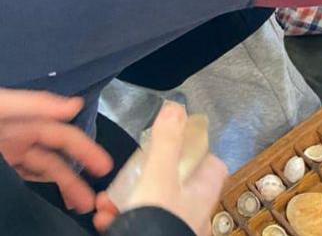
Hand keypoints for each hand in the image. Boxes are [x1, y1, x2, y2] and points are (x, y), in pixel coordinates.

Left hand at [0, 89, 112, 212]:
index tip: (106, 165)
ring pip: (45, 170)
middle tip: (97, 194)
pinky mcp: (2, 172)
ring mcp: (9, 156)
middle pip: (56, 156)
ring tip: (82, 204)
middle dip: (79, 173)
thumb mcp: (1, 108)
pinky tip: (57, 197)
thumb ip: (33, 104)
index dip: (84, 148)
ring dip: (66, 185)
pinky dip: (44, 186)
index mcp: (22, 121)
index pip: (60, 134)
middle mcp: (19, 138)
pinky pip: (28, 178)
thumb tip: (76, 105)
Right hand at [93, 103, 226, 233]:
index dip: (191, 150)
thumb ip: (167, 142)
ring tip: (104, 203)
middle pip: (170, 182)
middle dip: (137, 178)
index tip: (167, 144)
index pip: (209, 163)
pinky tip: (104, 220)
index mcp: (203, 190)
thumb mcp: (159, 175)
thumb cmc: (159, 218)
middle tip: (118, 180)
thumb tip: (176, 107)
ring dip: (122, 200)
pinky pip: (138, 223)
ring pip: (148, 204)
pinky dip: (119, 219)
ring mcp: (174, 225)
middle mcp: (193, 209)